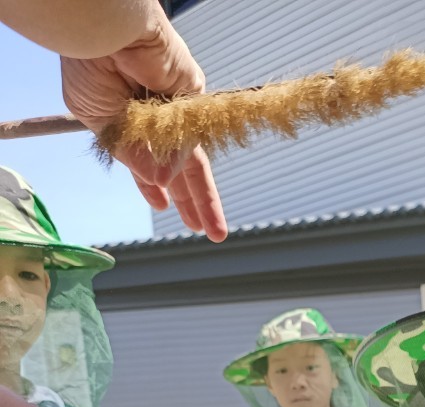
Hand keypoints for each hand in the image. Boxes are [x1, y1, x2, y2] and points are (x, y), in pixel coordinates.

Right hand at [60, 10, 226, 240]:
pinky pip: (189, 140)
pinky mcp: (194, 97)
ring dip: (199, 197)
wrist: (104, 32)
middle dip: (194, 201)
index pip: (148, 163)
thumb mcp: (102, 123)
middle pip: (182, 167)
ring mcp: (177, 108)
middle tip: (211, 232)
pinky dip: (177, 158)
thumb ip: (132, 155)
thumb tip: (158, 183)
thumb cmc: (90, 67)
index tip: (164, 207)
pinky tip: (167, 171)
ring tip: (204, 227)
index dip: (154, 186)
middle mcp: (157, 119)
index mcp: (130, 124)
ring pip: (193, 160)